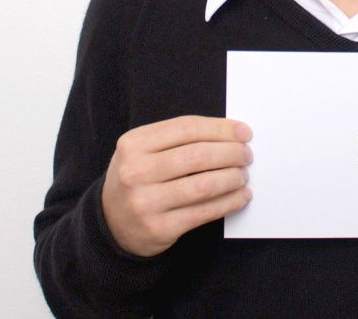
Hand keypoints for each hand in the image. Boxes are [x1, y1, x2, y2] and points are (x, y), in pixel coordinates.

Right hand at [101, 115, 252, 256]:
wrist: (111, 223)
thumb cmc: (140, 177)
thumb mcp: (146, 150)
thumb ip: (181, 138)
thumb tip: (233, 134)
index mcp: (134, 143)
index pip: (187, 128)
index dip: (220, 129)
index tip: (243, 132)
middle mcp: (136, 172)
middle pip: (197, 156)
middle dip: (230, 153)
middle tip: (246, 155)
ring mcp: (145, 202)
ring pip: (203, 185)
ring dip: (232, 178)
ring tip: (243, 175)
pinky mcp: (158, 229)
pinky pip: (203, 213)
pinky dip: (229, 203)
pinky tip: (240, 196)